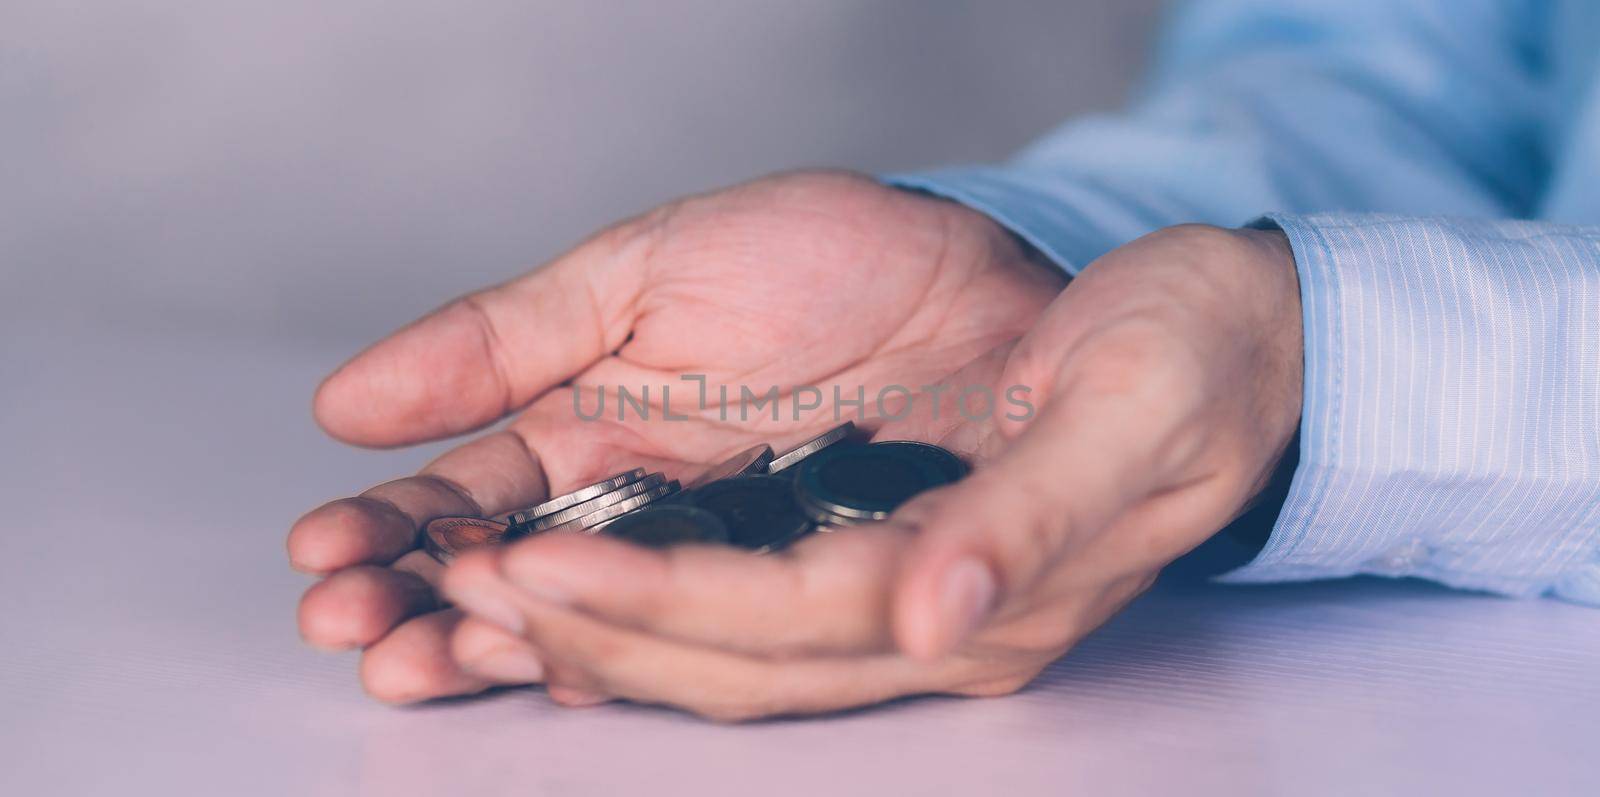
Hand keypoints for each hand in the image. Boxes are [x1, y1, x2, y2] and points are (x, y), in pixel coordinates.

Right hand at [287, 171, 1064, 701]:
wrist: (982, 280)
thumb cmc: (822, 258)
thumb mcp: (646, 272)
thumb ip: (506, 337)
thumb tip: (345, 403)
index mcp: (592, 431)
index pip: (469, 499)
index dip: (392, 529)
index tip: (324, 553)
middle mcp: (642, 513)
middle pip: (510, 583)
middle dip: (422, 610)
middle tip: (356, 629)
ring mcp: (717, 562)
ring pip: (595, 625)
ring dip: (502, 644)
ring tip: (425, 658)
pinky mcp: (800, 596)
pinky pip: (715, 646)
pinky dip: (637, 659)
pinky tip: (564, 670)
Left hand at [440, 223, 1302, 719]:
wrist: (1236, 345)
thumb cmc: (1192, 359)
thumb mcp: (1134, 412)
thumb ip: (1031, 520)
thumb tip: (931, 623)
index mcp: (989, 594)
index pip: (790, 621)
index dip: (656, 604)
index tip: (527, 567)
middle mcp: (938, 624)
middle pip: (735, 657)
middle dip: (588, 633)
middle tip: (448, 597)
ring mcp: (911, 600)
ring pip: (725, 647)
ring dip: (596, 630)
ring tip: (465, 600)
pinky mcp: (887, 555)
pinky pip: (747, 605)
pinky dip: (649, 601)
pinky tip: (565, 582)